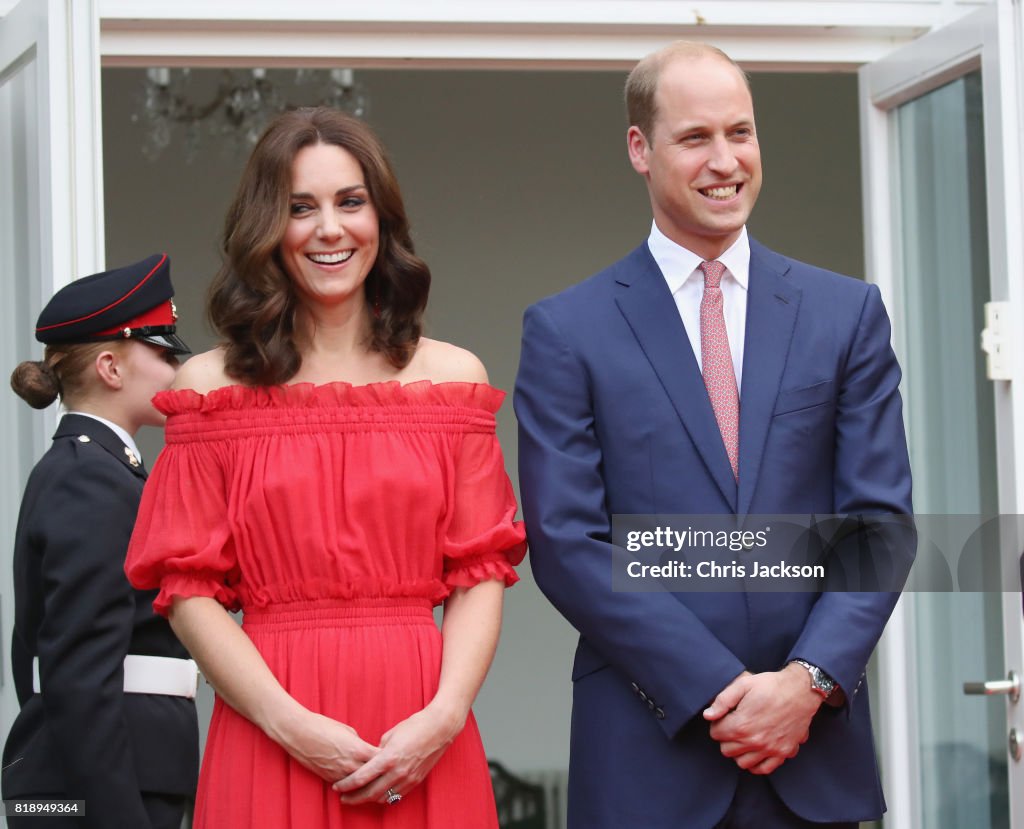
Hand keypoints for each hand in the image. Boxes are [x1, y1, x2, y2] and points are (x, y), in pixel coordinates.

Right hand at [274, 709, 379, 781]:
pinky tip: (357, 782)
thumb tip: (365, 749)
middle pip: (373, 775)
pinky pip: (346, 784)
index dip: (388, 758)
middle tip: (388, 772)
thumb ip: (359, 743)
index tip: (393, 756)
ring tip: (375, 780)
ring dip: (367, 782)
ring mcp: (339, 773)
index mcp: (358, 748)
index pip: (381, 759)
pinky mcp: (329, 778)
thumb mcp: (348, 730)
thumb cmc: (323, 726)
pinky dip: (353, 784)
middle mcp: (350, 764)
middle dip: (381, 774)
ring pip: (360, 784)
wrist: (299, 733)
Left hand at [333, 702, 465, 804]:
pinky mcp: (416, 781)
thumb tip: (370, 760)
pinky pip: (397, 796)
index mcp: (388, 758)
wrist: (440, 727)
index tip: (337, 787)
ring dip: (369, 799)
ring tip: (359, 797)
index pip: (361, 777)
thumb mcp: (391, 734)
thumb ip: (378, 750)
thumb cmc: (415, 725)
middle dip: (354, 798)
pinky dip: (385, 797)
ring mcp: (408, 778)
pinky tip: (378, 794)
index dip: (346, 785)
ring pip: (384, 798)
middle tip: (343, 799)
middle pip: (370, 793)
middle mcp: (398, 772)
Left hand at [703, 664, 820, 773]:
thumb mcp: (743, 684)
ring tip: (744, 738)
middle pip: (727, 750)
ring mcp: (770, 749)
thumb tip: (708, 715)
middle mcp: (755, 741)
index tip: (725, 717)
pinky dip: (757, 764)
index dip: (717, 724)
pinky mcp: (783, 752)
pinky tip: (756, 751)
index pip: (716, 734)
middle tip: (734, 726)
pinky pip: (764, 769)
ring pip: (742, 763)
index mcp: (742, 725)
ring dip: (740, 752)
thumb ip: (722, 700)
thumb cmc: (771, 685)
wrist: (800, 690)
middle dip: (726, 738)